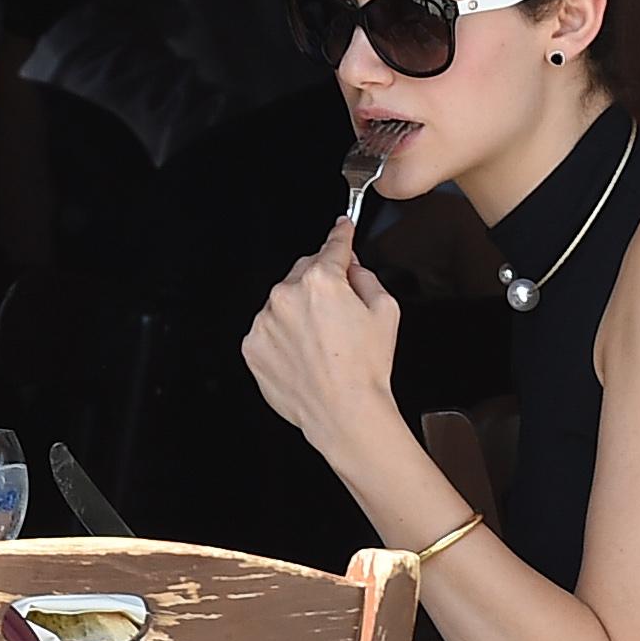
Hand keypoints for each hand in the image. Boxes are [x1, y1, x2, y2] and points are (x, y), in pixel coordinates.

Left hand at [242, 218, 401, 458]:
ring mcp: (265, 321)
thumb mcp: (386, 312)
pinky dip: (282, 338)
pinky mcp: (252, 346)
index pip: (332, 247)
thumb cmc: (365, 369)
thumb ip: (367, 278)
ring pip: (283, 303)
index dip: (340, 235)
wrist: (344, 413)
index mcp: (321, 280)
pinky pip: (268, 331)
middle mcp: (286, 295)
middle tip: (338, 317)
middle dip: (320, 285)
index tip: (341, 227)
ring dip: (298, 314)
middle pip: (303, 272)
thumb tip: (352, 269)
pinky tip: (304, 357)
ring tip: (321, 347)